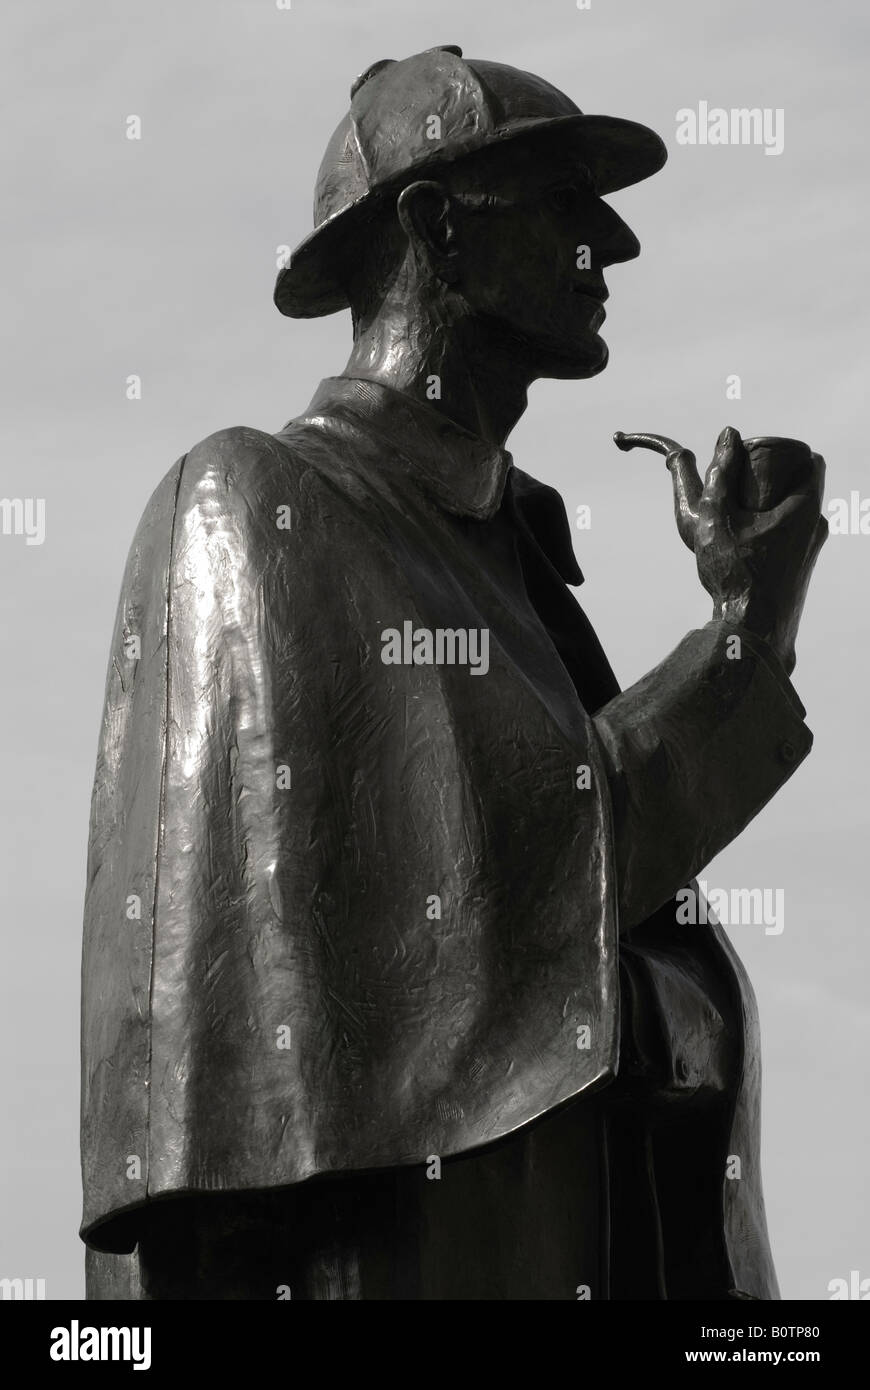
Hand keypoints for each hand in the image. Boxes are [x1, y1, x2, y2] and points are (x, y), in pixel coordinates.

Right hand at [614, 426, 827, 673]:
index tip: (755, 458)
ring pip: (795, 514)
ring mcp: (812, 551)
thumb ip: (720, 473)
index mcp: (805, 508)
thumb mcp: (716, 517)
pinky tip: (742, 545)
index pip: (811, 460)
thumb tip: (729, 435)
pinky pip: (790, 536)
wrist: (753, 632)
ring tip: (734, 519)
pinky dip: (770, 530)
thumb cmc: (735, 575)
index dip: (784, 451)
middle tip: (738, 486)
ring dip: (769, 508)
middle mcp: (817, 527)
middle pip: (801, 486)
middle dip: (772, 479)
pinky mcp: (801, 569)